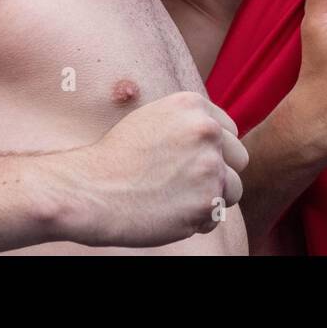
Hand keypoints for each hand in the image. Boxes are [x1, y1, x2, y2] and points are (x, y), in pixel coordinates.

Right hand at [63, 91, 248, 247]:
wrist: (87, 191)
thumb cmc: (114, 159)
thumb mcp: (152, 119)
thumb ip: (188, 124)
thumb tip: (220, 138)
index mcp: (193, 106)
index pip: (229, 132)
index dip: (211, 152)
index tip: (185, 163)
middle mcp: (206, 131)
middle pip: (239, 158)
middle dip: (218, 173)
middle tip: (182, 184)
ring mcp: (209, 166)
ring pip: (233, 189)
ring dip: (210, 198)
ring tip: (174, 200)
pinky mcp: (206, 201)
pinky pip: (216, 216)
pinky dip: (197, 221)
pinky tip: (168, 214)